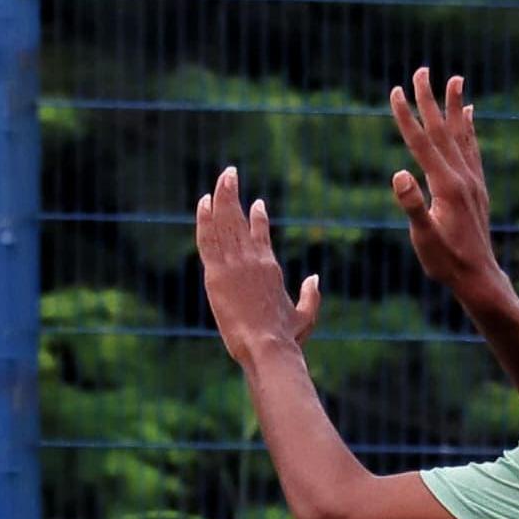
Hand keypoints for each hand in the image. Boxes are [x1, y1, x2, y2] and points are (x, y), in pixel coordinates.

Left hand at [194, 168, 322, 362]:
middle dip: (233, 194)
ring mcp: (234, 264)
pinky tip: (203, 203)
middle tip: (229, 174)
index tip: (256, 203)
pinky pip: (208, 240)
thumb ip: (311, 295)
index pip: (261, 234)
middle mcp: (252, 259)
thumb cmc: (286, 337)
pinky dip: (204, 220)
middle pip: (238, 219)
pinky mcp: (216, 274)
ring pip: (223, 223)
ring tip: (220, 178)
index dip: (258, 217)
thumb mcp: (306, 316)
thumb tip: (315, 277)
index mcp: (270, 267)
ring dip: (220, 198)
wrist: (266, 345)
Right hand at [388, 68, 497, 291]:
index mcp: (446, 186)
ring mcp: (473, 181)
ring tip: (455, 80)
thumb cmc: (447, 262)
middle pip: (442, 130)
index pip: (422, 143)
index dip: (407, 117)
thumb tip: (399, 175)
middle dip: (429, 100)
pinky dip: (469, 128)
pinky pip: (473, 149)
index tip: (395, 91)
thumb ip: (413, 206)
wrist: (480, 278)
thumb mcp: (424, 239)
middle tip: (422, 70)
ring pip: (461, 134)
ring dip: (454, 106)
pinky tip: (469, 115)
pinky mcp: (478, 187)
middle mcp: (463, 177)